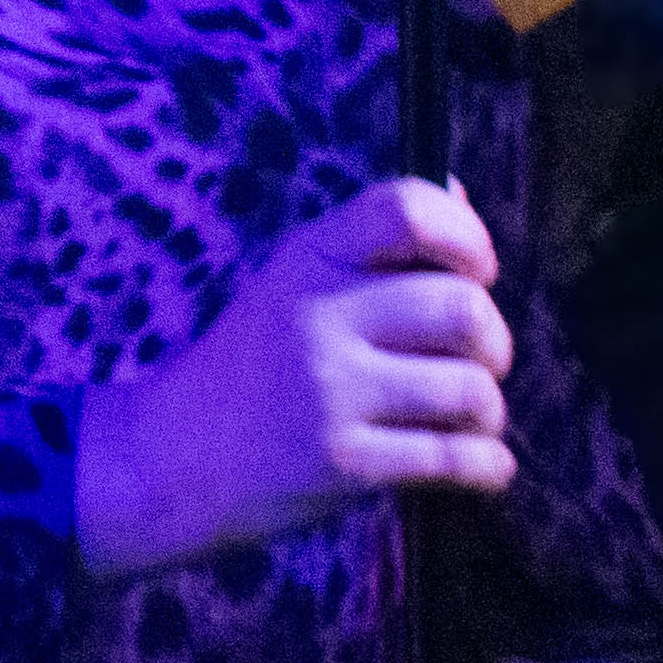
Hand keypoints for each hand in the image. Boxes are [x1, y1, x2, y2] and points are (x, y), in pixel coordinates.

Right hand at [79, 176, 514, 578]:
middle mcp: (318, 314)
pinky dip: (488, 467)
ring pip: (471, 389)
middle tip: (479, 363)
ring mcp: (329, 390)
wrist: (169, 459)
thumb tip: (463, 195)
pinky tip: (480, 467)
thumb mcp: (292, 283)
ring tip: (469, 421)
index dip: (467, 236)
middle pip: (463, 308)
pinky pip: (457, 460)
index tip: (478, 273)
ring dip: (489, 412)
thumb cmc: (250, 367)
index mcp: (308, 256)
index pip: (407, 208)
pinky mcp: (342, 462)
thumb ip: (372, 246)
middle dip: (494, 343)